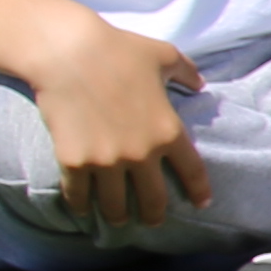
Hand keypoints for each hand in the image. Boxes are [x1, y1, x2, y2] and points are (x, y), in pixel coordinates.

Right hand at [34, 20, 209, 230]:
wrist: (68, 51)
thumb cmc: (118, 49)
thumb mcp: (162, 55)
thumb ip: (186, 71)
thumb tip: (200, 83)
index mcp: (168, 131)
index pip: (192, 172)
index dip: (198, 192)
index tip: (201, 204)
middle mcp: (142, 154)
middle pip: (154, 201)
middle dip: (154, 216)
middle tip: (152, 220)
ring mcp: (107, 161)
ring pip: (116, 207)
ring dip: (119, 217)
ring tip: (118, 219)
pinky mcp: (75, 162)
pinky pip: (79, 196)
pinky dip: (81, 206)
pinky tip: (82, 209)